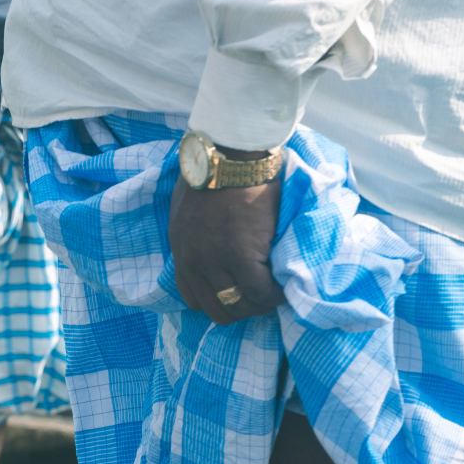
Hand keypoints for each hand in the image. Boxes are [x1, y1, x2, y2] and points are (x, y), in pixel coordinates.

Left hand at [169, 172, 285, 325]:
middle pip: (217, 310)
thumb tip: (210, 245)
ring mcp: (216, 261)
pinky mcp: (241, 255)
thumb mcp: (185, 207)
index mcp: (180, 252)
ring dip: (260, 304)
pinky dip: (274, 295)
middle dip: (242, 308)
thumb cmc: (213, 171)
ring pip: (239, 306)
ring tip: (275, 292)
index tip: (239, 293)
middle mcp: (194, 262)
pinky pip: (260, 292)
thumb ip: (193, 235)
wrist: (229, 154)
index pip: (194, 300)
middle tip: (262, 296)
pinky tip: (283, 287)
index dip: (219, 301)